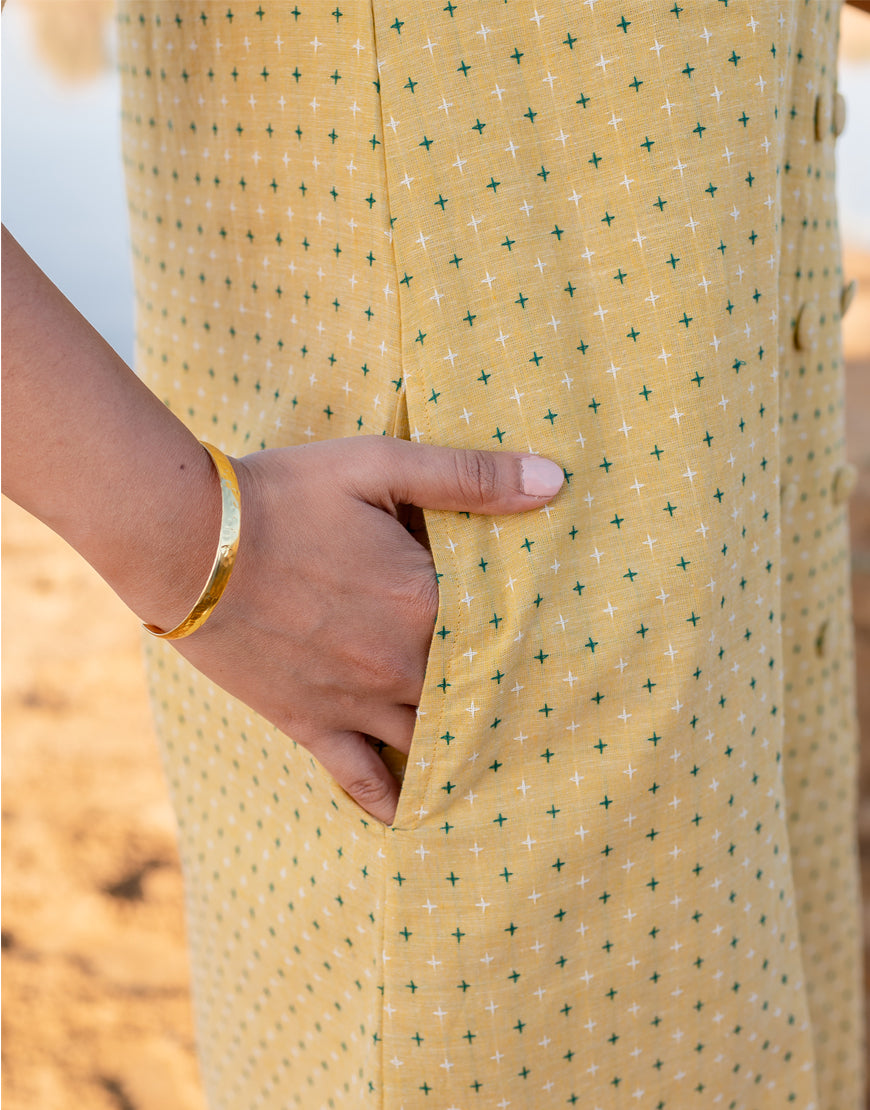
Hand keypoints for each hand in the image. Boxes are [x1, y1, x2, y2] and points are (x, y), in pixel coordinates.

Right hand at [172, 436, 564, 823]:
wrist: (186, 542)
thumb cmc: (284, 496)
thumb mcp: (378, 464)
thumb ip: (468, 476)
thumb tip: (553, 481)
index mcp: (425, 602)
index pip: (504, 629)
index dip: (533, 634)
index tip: (566, 643)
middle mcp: (400, 664)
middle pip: (474, 694)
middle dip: (506, 695)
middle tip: (548, 709)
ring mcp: (355, 701)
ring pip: (429, 742)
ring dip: (461, 748)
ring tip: (497, 758)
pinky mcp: (308, 723)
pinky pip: (358, 778)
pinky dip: (388, 800)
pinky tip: (412, 814)